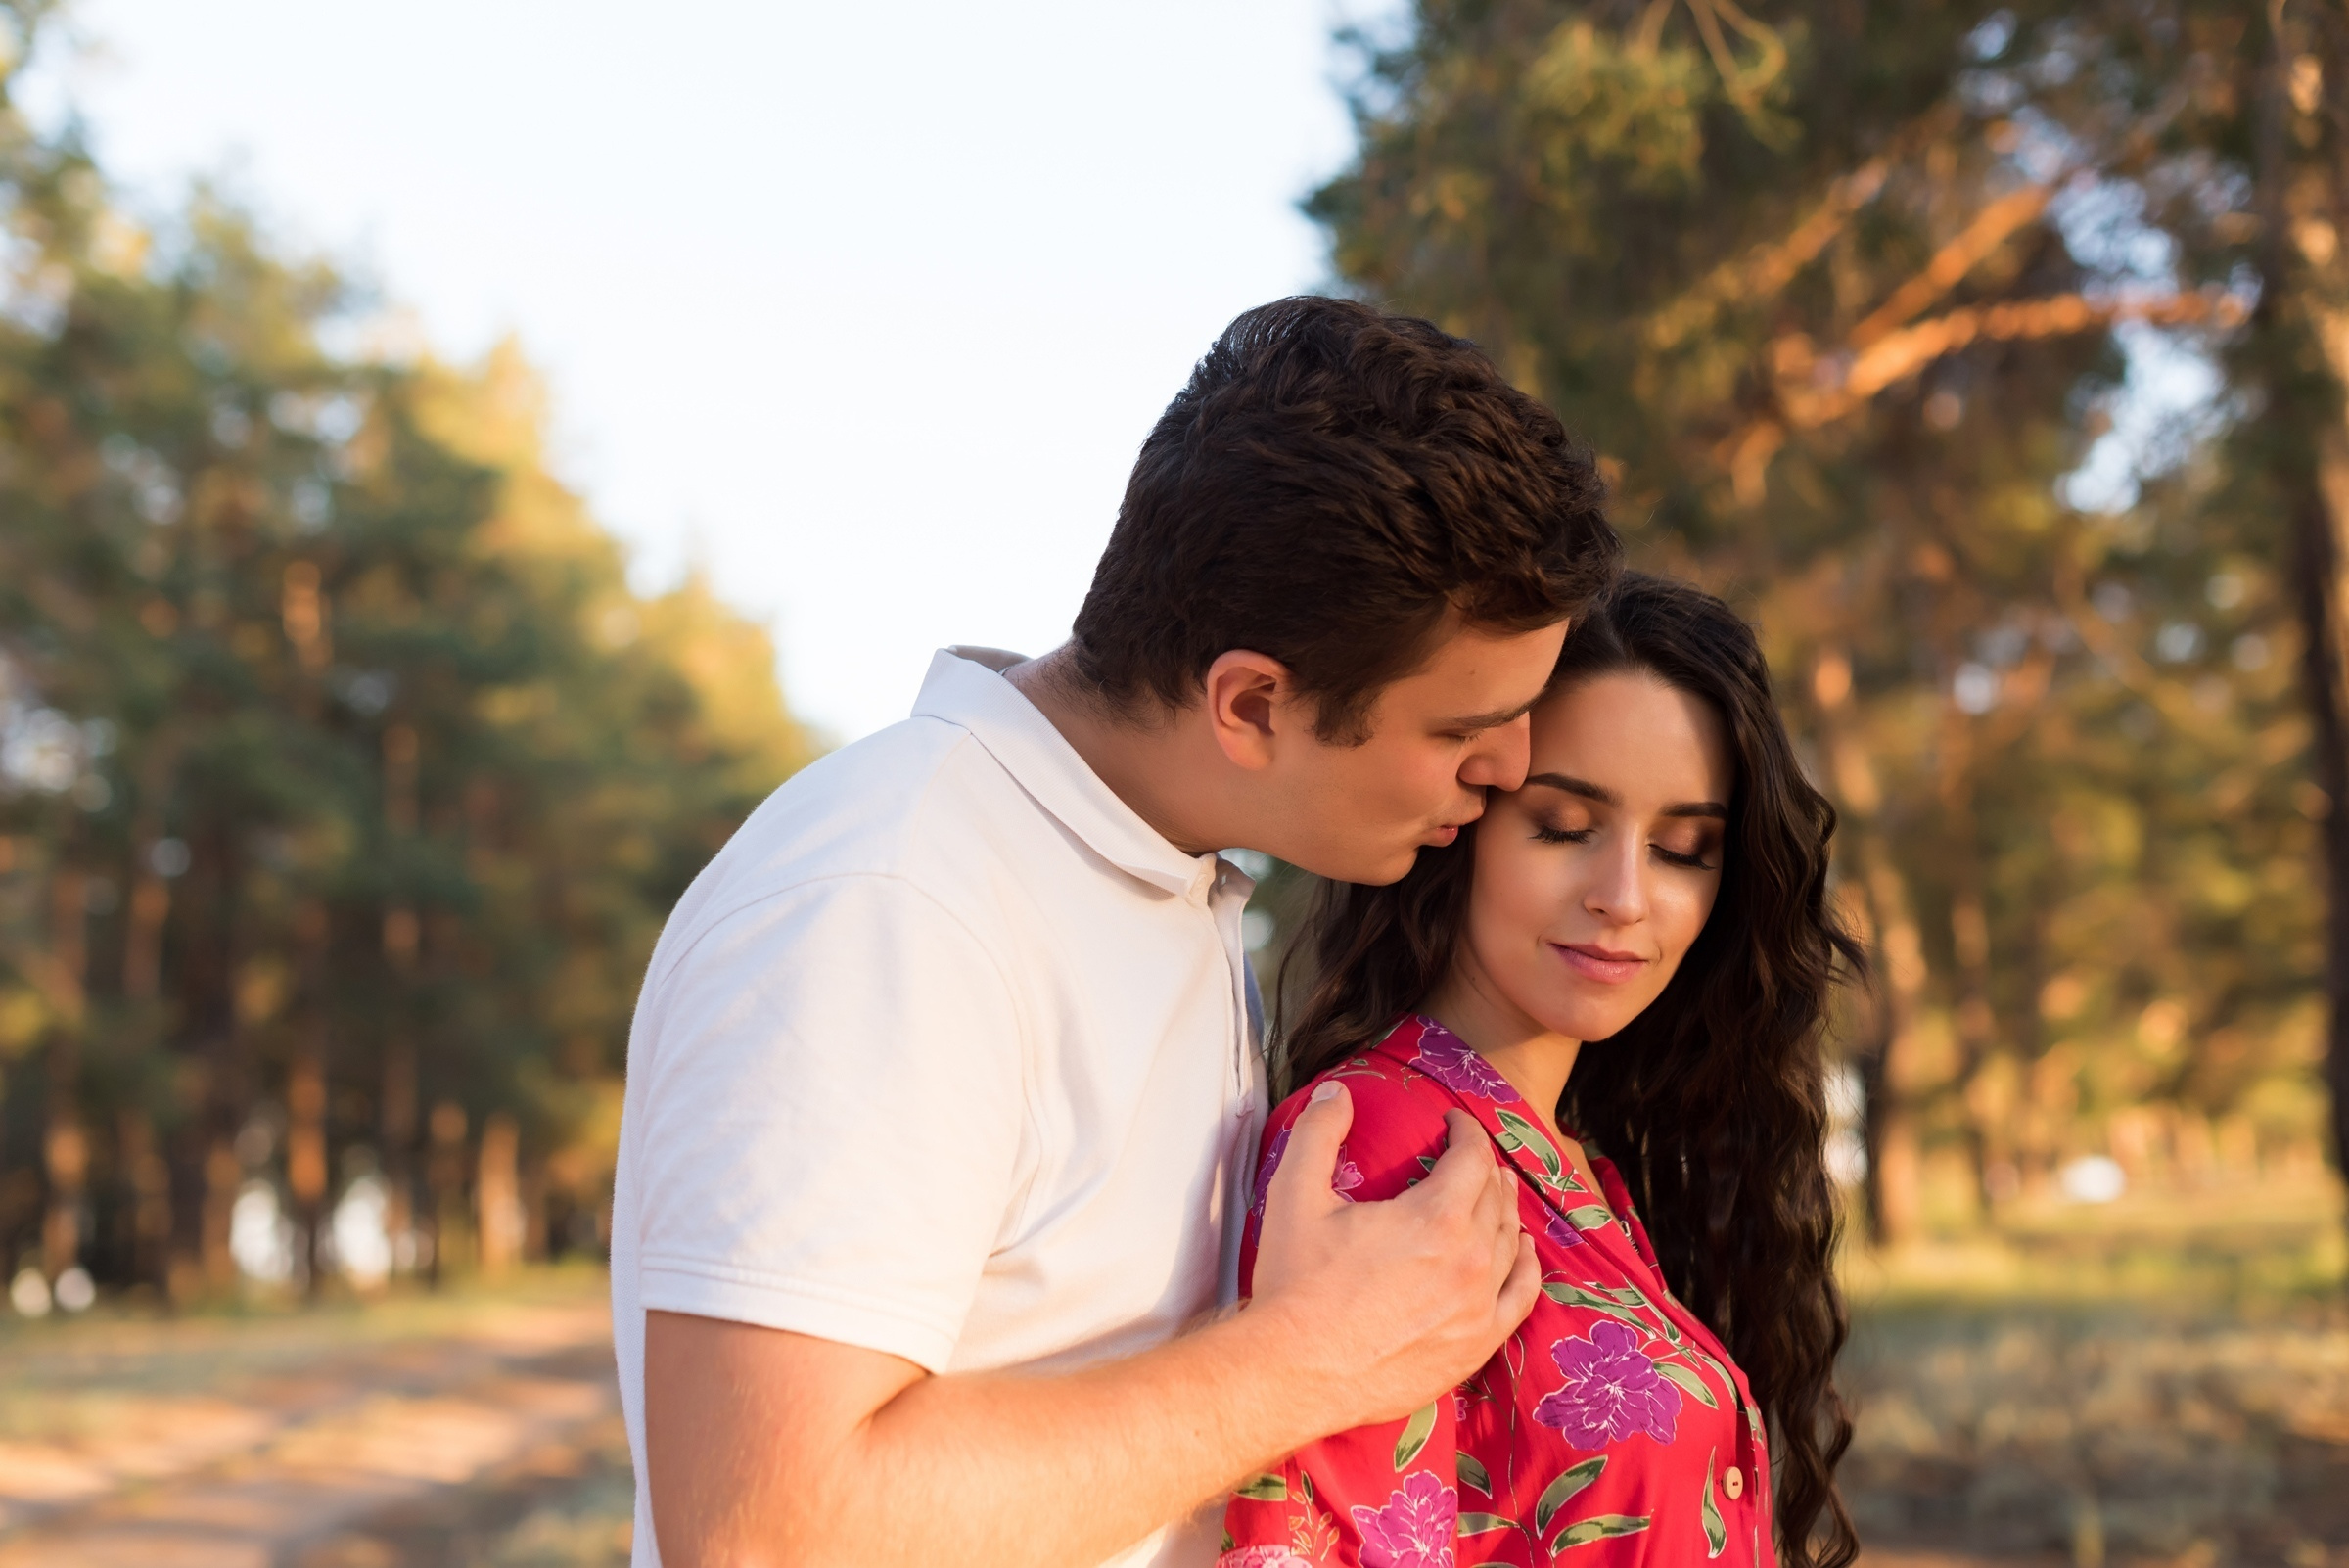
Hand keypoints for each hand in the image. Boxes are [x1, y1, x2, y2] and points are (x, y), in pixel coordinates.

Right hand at [1247, 1081, 1539, 1429]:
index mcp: (1436, 1217)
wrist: (1294, 1371)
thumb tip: (1336, 1091)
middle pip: (1495, 1197)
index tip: (1452, 1123)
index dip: (1466, 1132)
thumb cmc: (1295, 1283)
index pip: (1473, 1158)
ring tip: (1493, 1195)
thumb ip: (1318, 1132)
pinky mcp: (1475, 1347)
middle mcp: (1471, 1259)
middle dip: (1483, 1168)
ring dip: (1504, 1210)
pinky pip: (1520, 1297)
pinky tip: (1523, 1254)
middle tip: (1465, 1157)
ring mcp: (1478, 1307)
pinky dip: (1526, 1267)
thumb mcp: (1295, 1195)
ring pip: (1511, 1242)